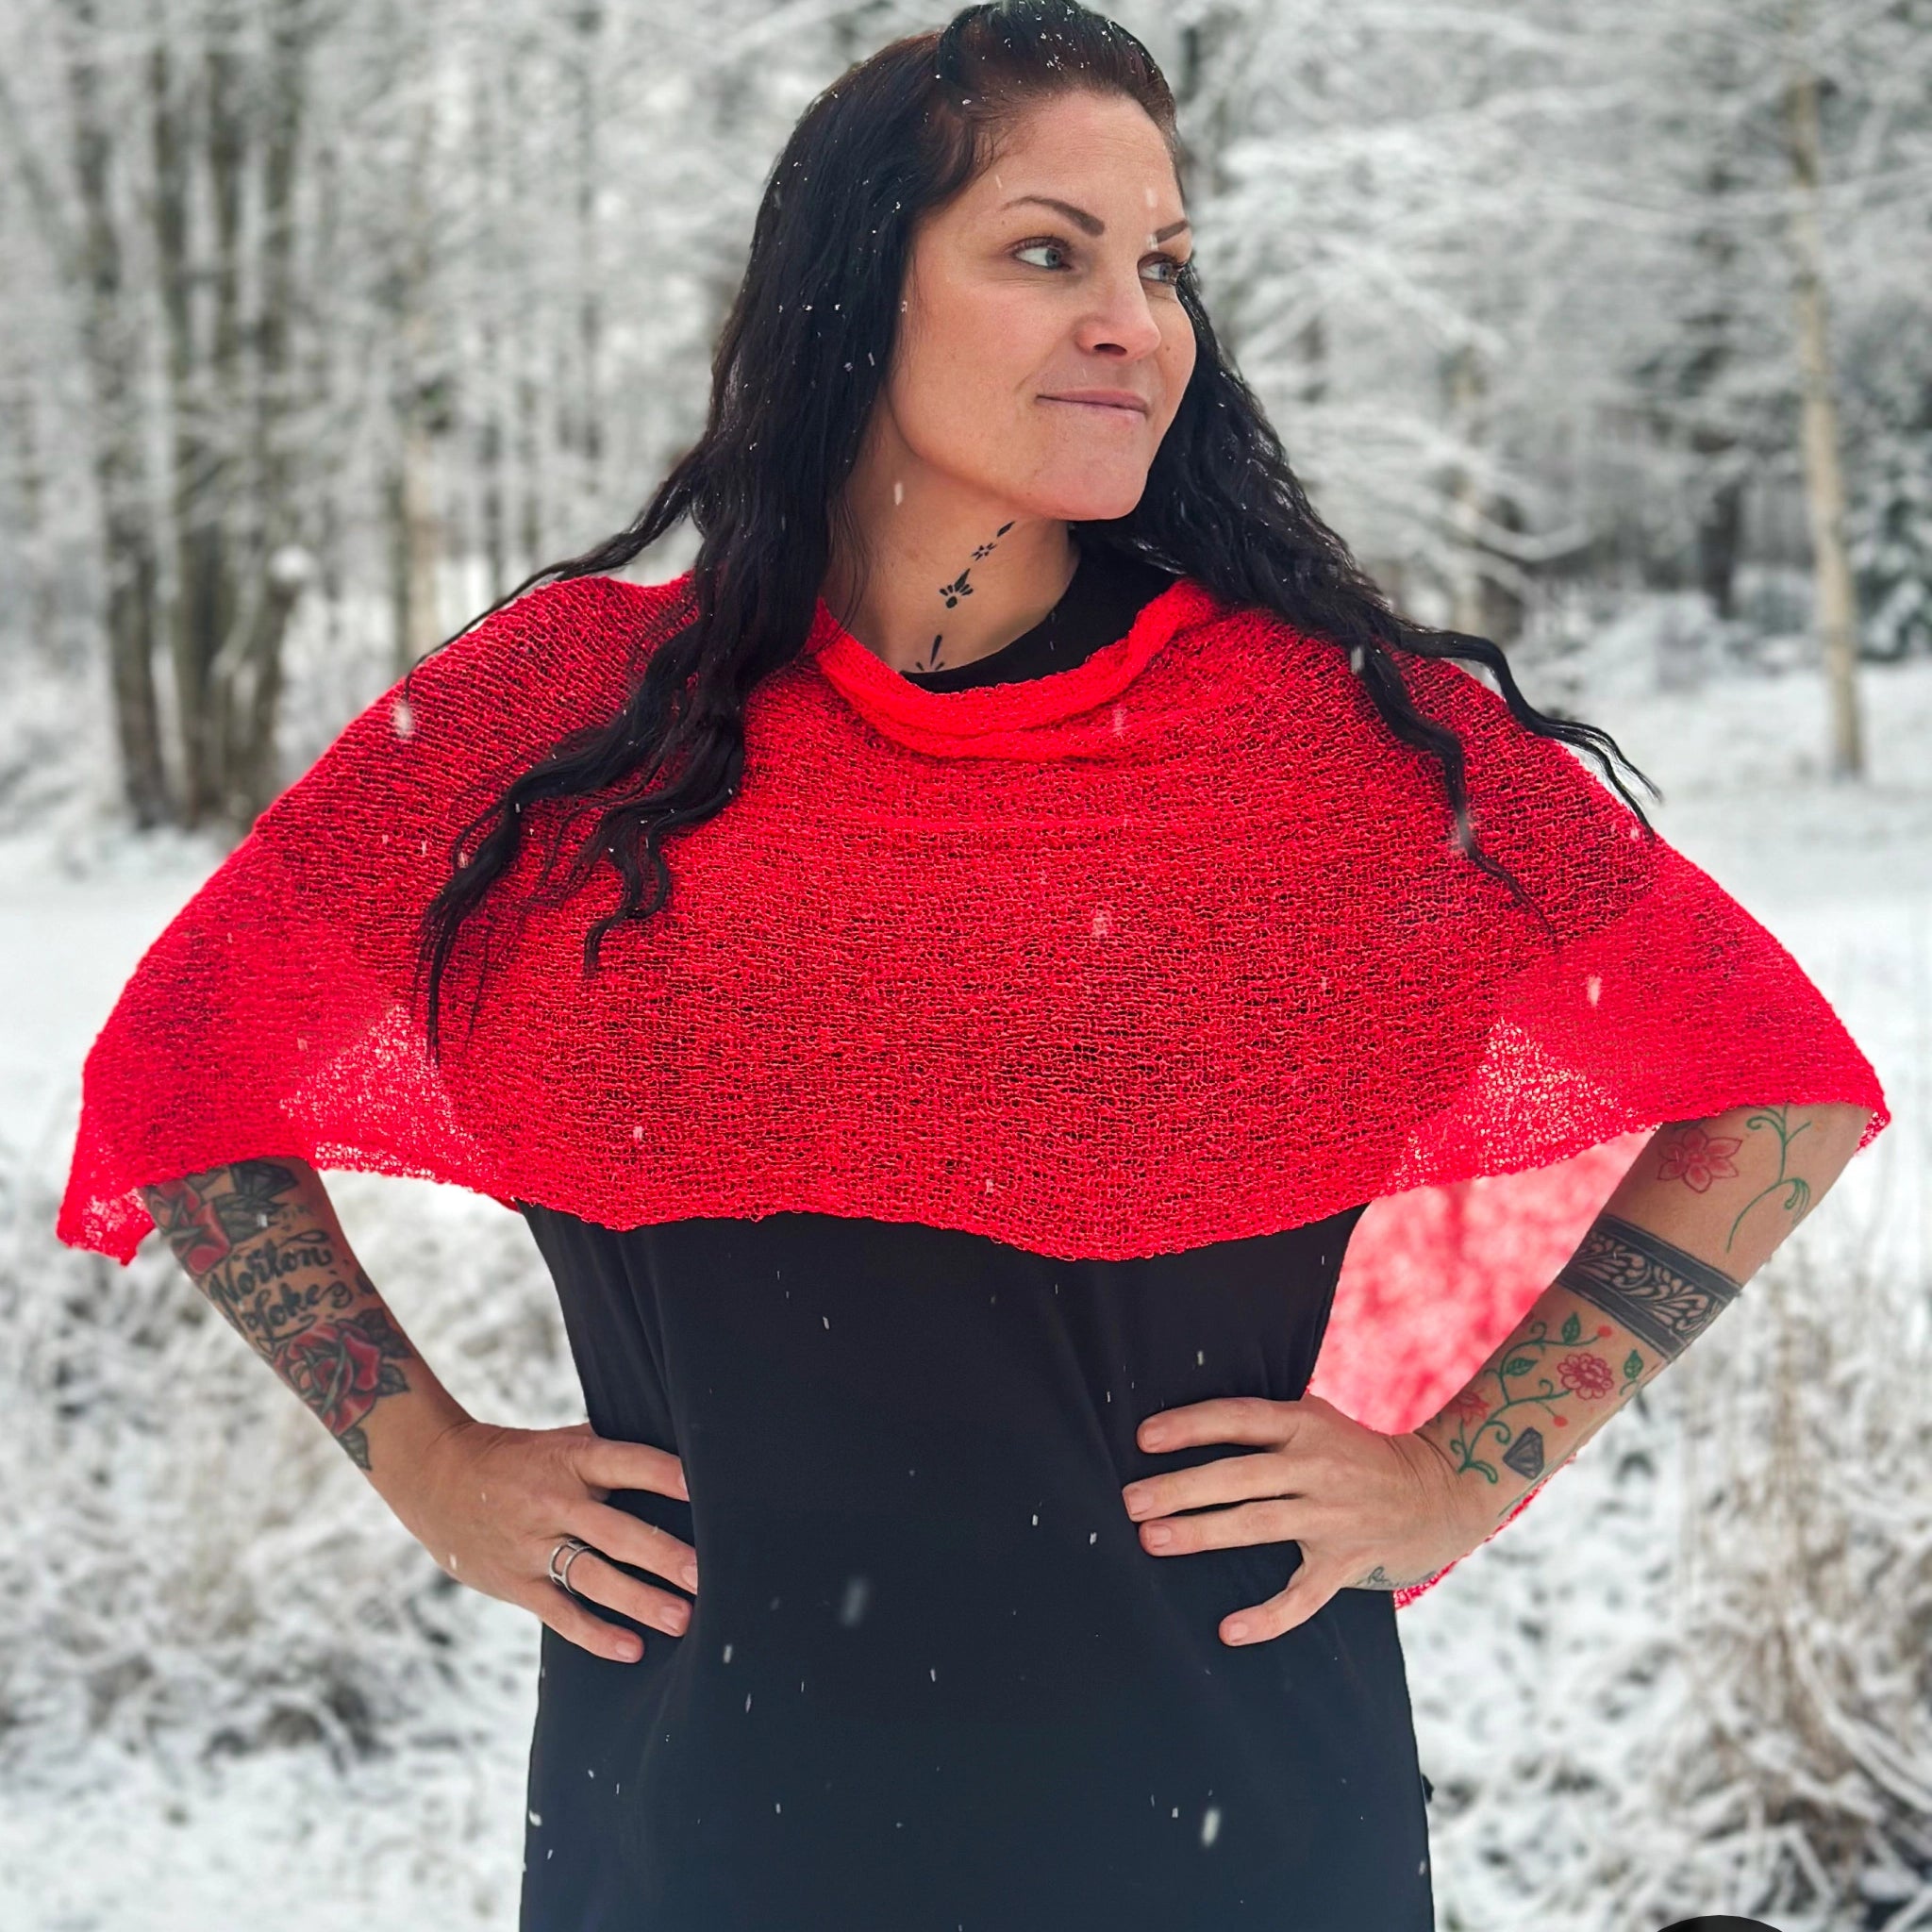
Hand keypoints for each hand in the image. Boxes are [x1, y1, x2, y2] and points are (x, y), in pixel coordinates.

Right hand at [405, 1417, 696, 1662]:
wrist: (437, 1478)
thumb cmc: (518, 1457)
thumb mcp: (561, 1441)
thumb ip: (609, 1451)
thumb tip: (676, 1454)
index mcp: (572, 1460)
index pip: (626, 1464)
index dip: (663, 1474)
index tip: (703, 1487)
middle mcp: (555, 1503)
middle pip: (616, 1533)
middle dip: (662, 1555)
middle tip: (704, 1576)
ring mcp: (534, 1546)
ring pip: (593, 1578)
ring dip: (639, 1601)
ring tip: (682, 1619)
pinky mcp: (517, 1582)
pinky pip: (561, 1613)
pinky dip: (595, 1634)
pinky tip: (631, 1649)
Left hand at [1120, 1393, 1488, 1645]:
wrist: (1436, 1490)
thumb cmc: (1352, 1451)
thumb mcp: (1314, 1418)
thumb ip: (1263, 1423)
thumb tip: (1182, 1424)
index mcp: (1305, 1423)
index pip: (1239, 1418)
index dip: (1191, 1425)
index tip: (1143, 1437)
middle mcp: (1317, 1467)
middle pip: (1238, 1476)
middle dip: (1180, 1488)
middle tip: (1131, 1501)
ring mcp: (1332, 1517)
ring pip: (1257, 1526)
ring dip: (1202, 1533)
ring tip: (1152, 1540)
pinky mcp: (1346, 1562)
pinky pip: (1303, 1596)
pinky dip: (1267, 1616)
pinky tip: (1229, 1630)